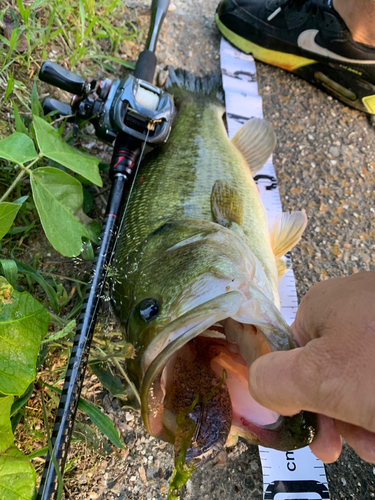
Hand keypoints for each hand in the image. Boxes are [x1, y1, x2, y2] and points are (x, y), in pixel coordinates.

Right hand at [249, 272, 374, 462]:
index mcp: (323, 304)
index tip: (313, 432)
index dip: (296, 396)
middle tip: (351, 445)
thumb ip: (272, 380)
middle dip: (337, 416)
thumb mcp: (320, 376)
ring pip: (361, 380)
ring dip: (365, 419)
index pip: (289, 352)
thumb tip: (256, 385)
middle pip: (328, 371)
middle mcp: (354, 307)